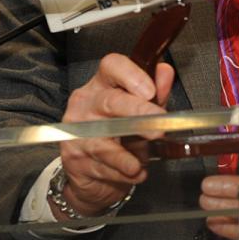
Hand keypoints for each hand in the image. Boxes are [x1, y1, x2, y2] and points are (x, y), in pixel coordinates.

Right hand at [53, 53, 174, 218]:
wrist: (93, 173)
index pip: (111, 66)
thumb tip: (166, 72)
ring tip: (141, 163)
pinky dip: (123, 173)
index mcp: (102, 85)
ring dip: (127, 155)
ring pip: (104, 141)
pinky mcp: (73, 157)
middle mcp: (85, 103)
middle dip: (137, 112)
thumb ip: (155, 94)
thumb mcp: (141, 114)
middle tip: (158, 127)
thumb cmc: (119, 136)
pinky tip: (133, 173)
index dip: (132, 75)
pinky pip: (103, 166)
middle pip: (109, 101)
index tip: (151, 91)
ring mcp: (76, 131)